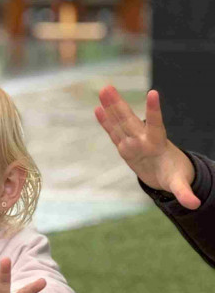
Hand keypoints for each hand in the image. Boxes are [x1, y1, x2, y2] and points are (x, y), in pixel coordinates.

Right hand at [95, 85, 199, 208]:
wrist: (167, 171)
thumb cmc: (173, 175)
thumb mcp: (178, 184)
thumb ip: (184, 192)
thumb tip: (195, 205)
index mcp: (156, 143)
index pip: (155, 124)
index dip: (153, 110)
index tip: (153, 93)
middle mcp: (142, 138)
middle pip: (128, 119)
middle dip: (119, 104)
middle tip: (108, 87)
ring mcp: (132, 140)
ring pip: (119, 122)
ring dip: (111, 106)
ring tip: (104, 90)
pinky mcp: (123, 146)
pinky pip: (112, 132)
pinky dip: (105, 122)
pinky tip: (97, 109)